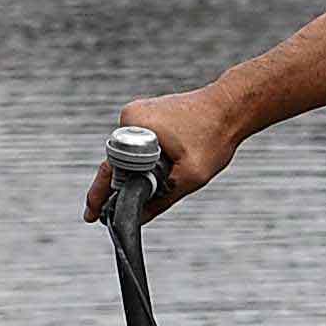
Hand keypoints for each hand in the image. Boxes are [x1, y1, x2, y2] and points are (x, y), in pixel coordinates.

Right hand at [91, 86, 240, 222]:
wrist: (231, 107)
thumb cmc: (214, 135)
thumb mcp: (190, 176)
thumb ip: (162, 200)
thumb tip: (139, 218)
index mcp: (135, 124)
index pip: (112, 167)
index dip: (104, 194)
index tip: (93, 214)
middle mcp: (131, 116)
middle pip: (119, 162)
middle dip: (119, 186)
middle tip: (107, 212)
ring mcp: (139, 114)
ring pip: (130, 155)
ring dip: (136, 174)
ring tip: (151, 184)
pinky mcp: (149, 116)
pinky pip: (140, 146)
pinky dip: (146, 161)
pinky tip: (158, 172)